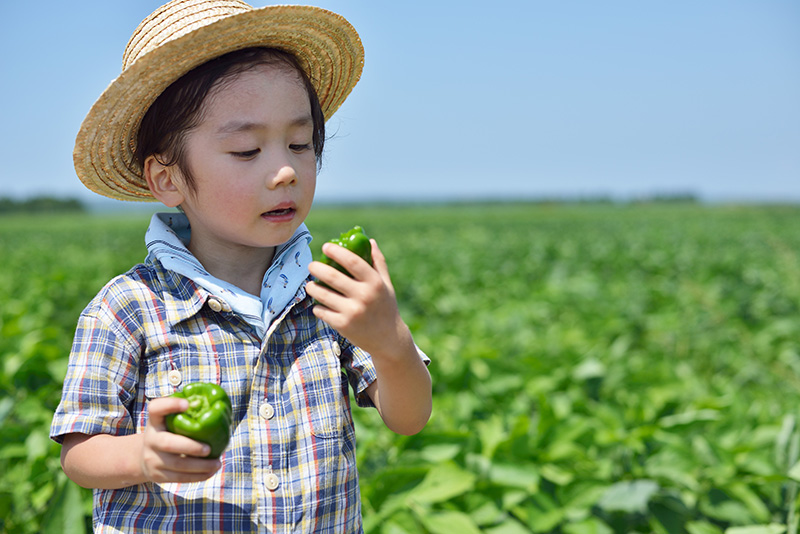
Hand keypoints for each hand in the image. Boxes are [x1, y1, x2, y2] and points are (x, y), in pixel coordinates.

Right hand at [140, 397, 221, 483]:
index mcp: (155, 420)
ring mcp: (151, 458)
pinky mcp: (156, 475)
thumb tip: (217, 407)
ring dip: (201, 466)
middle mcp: (150, 438)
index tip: (187, 404)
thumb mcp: (169, 420)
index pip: (156, 408)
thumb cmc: (167, 433)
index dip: (170, 405)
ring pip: (177, 465)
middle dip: (191, 447)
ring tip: (217, 463)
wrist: (143, 457)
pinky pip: (179, 478)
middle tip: (209, 449)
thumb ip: (187, 414)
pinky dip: (197, 476)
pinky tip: (211, 472)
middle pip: (168, 443)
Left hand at [307, 239, 412, 357]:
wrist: (388, 339)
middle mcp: (364, 296)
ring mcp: (352, 311)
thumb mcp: (386, 284)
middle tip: (312, 265)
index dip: (337, 252)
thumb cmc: (386, 307)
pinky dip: (318, 307)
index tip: (326, 246)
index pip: (352, 261)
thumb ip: (378, 262)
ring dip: (312, 288)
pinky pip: (322, 311)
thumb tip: (369, 240)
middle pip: (332, 276)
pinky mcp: (343, 325)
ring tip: (310, 285)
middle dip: (317, 268)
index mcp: (374, 283)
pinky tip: (319, 304)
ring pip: (322, 294)